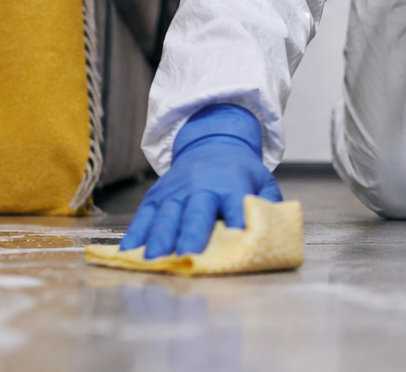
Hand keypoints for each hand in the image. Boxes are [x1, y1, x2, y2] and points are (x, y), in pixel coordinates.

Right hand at [119, 104, 280, 257]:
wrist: (211, 145)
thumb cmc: (240, 174)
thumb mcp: (262, 182)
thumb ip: (269, 205)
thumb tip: (277, 232)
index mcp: (231, 185)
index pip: (236, 203)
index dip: (237, 220)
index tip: (237, 237)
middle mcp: (202, 187)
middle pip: (196, 212)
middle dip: (191, 234)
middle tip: (187, 256)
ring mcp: (176, 191)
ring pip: (167, 215)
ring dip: (160, 238)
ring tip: (154, 260)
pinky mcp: (157, 195)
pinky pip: (145, 214)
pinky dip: (136, 233)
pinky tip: (129, 251)